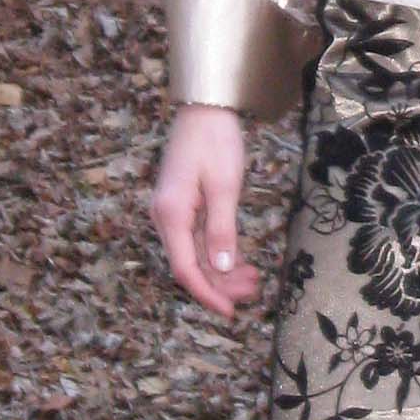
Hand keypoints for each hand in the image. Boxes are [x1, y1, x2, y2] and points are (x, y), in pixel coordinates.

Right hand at [150, 103, 264, 318]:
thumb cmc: (214, 141)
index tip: (230, 312)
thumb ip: (222, 230)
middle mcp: (166, 218)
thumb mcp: (224, 187)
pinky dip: (219, 252)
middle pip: (190, 265)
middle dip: (221, 283)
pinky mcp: (183, 206)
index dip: (208, 294)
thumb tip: (221, 268)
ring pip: (196, 254)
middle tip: (253, 291)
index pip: (185, 269)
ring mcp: (173, 212)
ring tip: (253, 278)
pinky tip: (240, 261)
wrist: (204, 107)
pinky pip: (198, 239)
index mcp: (171, 215)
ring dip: (222, 270)